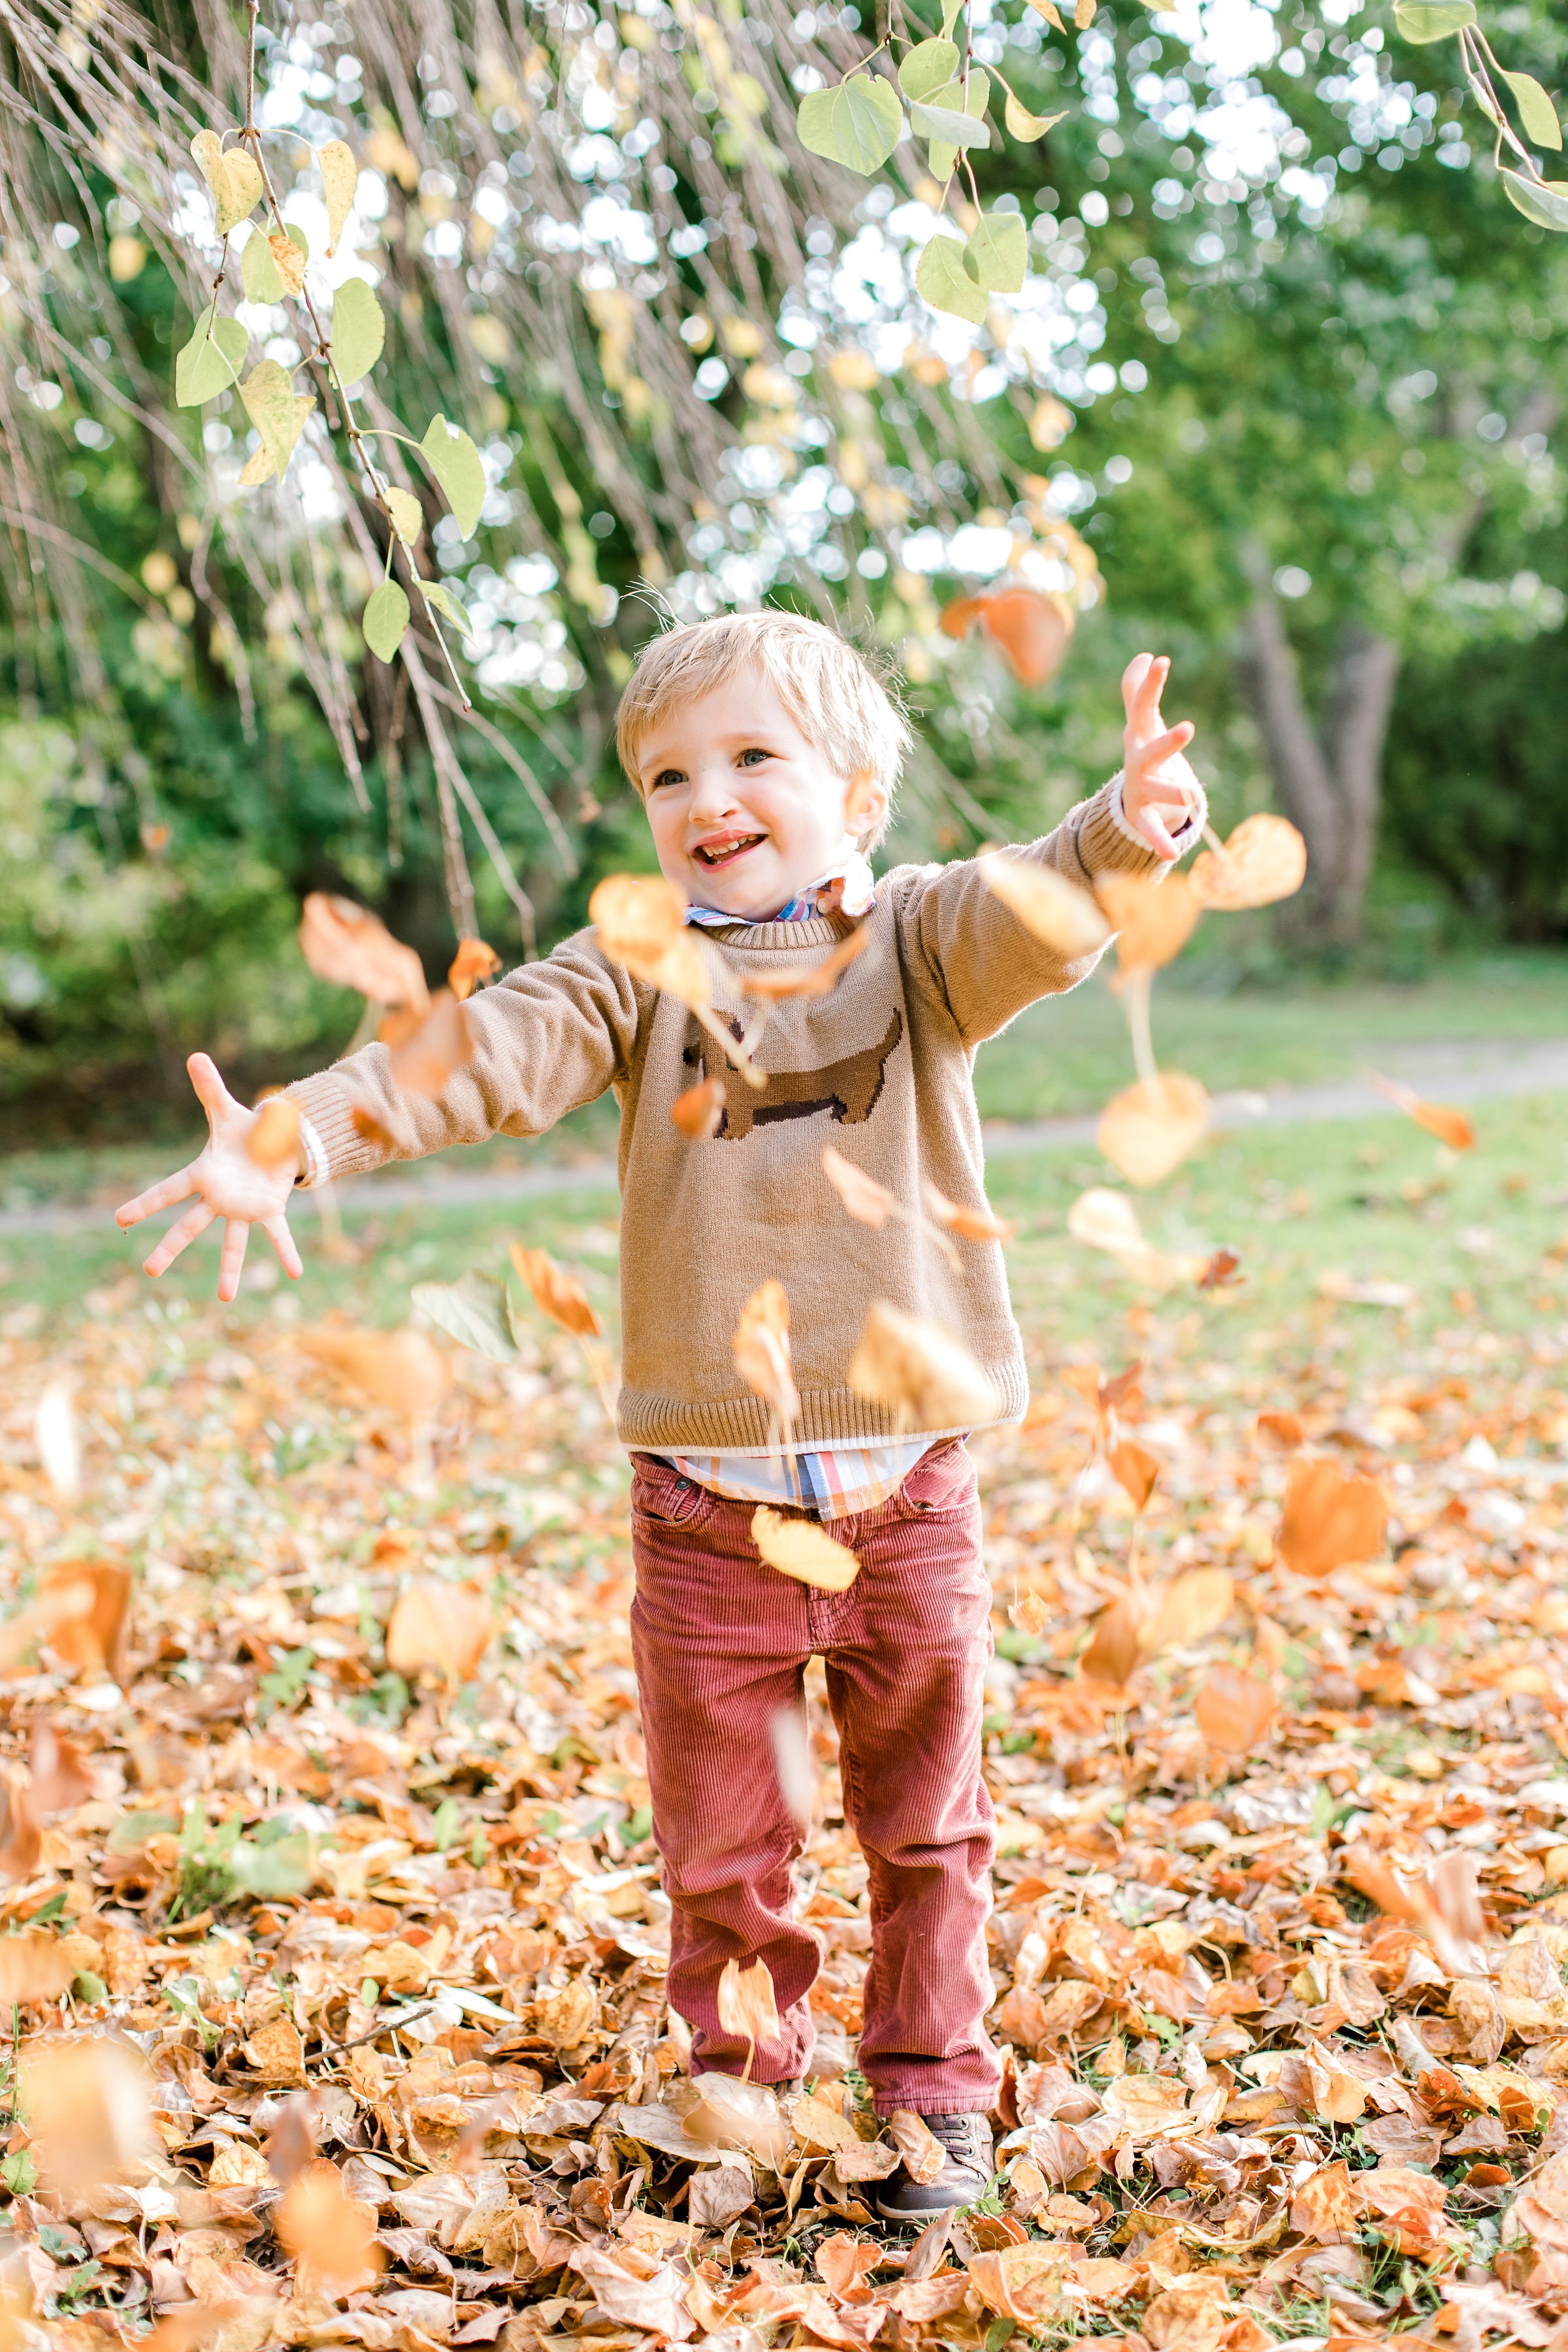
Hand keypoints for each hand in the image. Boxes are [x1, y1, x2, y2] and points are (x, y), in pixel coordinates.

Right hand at [115, 1053, 304, 1303]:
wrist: (276, 1142)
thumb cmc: (246, 1130)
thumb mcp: (227, 1109)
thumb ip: (210, 1088)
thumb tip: (195, 1055)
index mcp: (204, 1174)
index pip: (168, 1190)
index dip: (144, 1203)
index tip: (120, 1218)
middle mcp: (219, 1198)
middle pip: (190, 1225)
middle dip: (170, 1247)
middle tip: (149, 1271)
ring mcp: (242, 1209)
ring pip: (232, 1242)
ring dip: (229, 1269)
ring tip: (225, 1297)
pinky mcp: (268, 1211)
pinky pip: (278, 1234)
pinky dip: (286, 1251)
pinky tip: (295, 1272)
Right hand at [1121, 652, 1200, 860]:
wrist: (1128, 800)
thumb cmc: (1142, 753)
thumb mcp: (1141, 723)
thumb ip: (1139, 691)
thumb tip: (1146, 657)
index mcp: (1138, 738)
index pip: (1143, 707)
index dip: (1151, 686)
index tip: (1162, 661)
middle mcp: (1137, 764)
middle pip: (1150, 753)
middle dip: (1167, 743)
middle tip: (1188, 729)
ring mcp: (1140, 791)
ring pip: (1157, 792)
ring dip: (1172, 793)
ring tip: (1190, 796)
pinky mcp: (1144, 817)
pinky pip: (1151, 830)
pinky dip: (1160, 841)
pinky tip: (1172, 854)